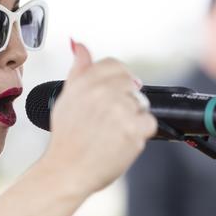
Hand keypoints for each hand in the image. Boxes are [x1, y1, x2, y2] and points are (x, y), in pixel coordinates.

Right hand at [43, 41, 156, 195]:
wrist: (67, 170)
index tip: (112, 95)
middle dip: (124, 100)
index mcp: (85, 82)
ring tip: (112, 131)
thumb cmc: (67, 138)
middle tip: (108, 119)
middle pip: (131, 84)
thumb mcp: (66, 98)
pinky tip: (121, 140)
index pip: (115, 66)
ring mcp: (120, 111)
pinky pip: (149, 122)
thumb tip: (79, 45)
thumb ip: (78, 69)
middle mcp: (102, 92)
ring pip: (141, 104)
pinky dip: (140, 133)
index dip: (116, 80)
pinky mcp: (134, 130)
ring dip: (132, 117)